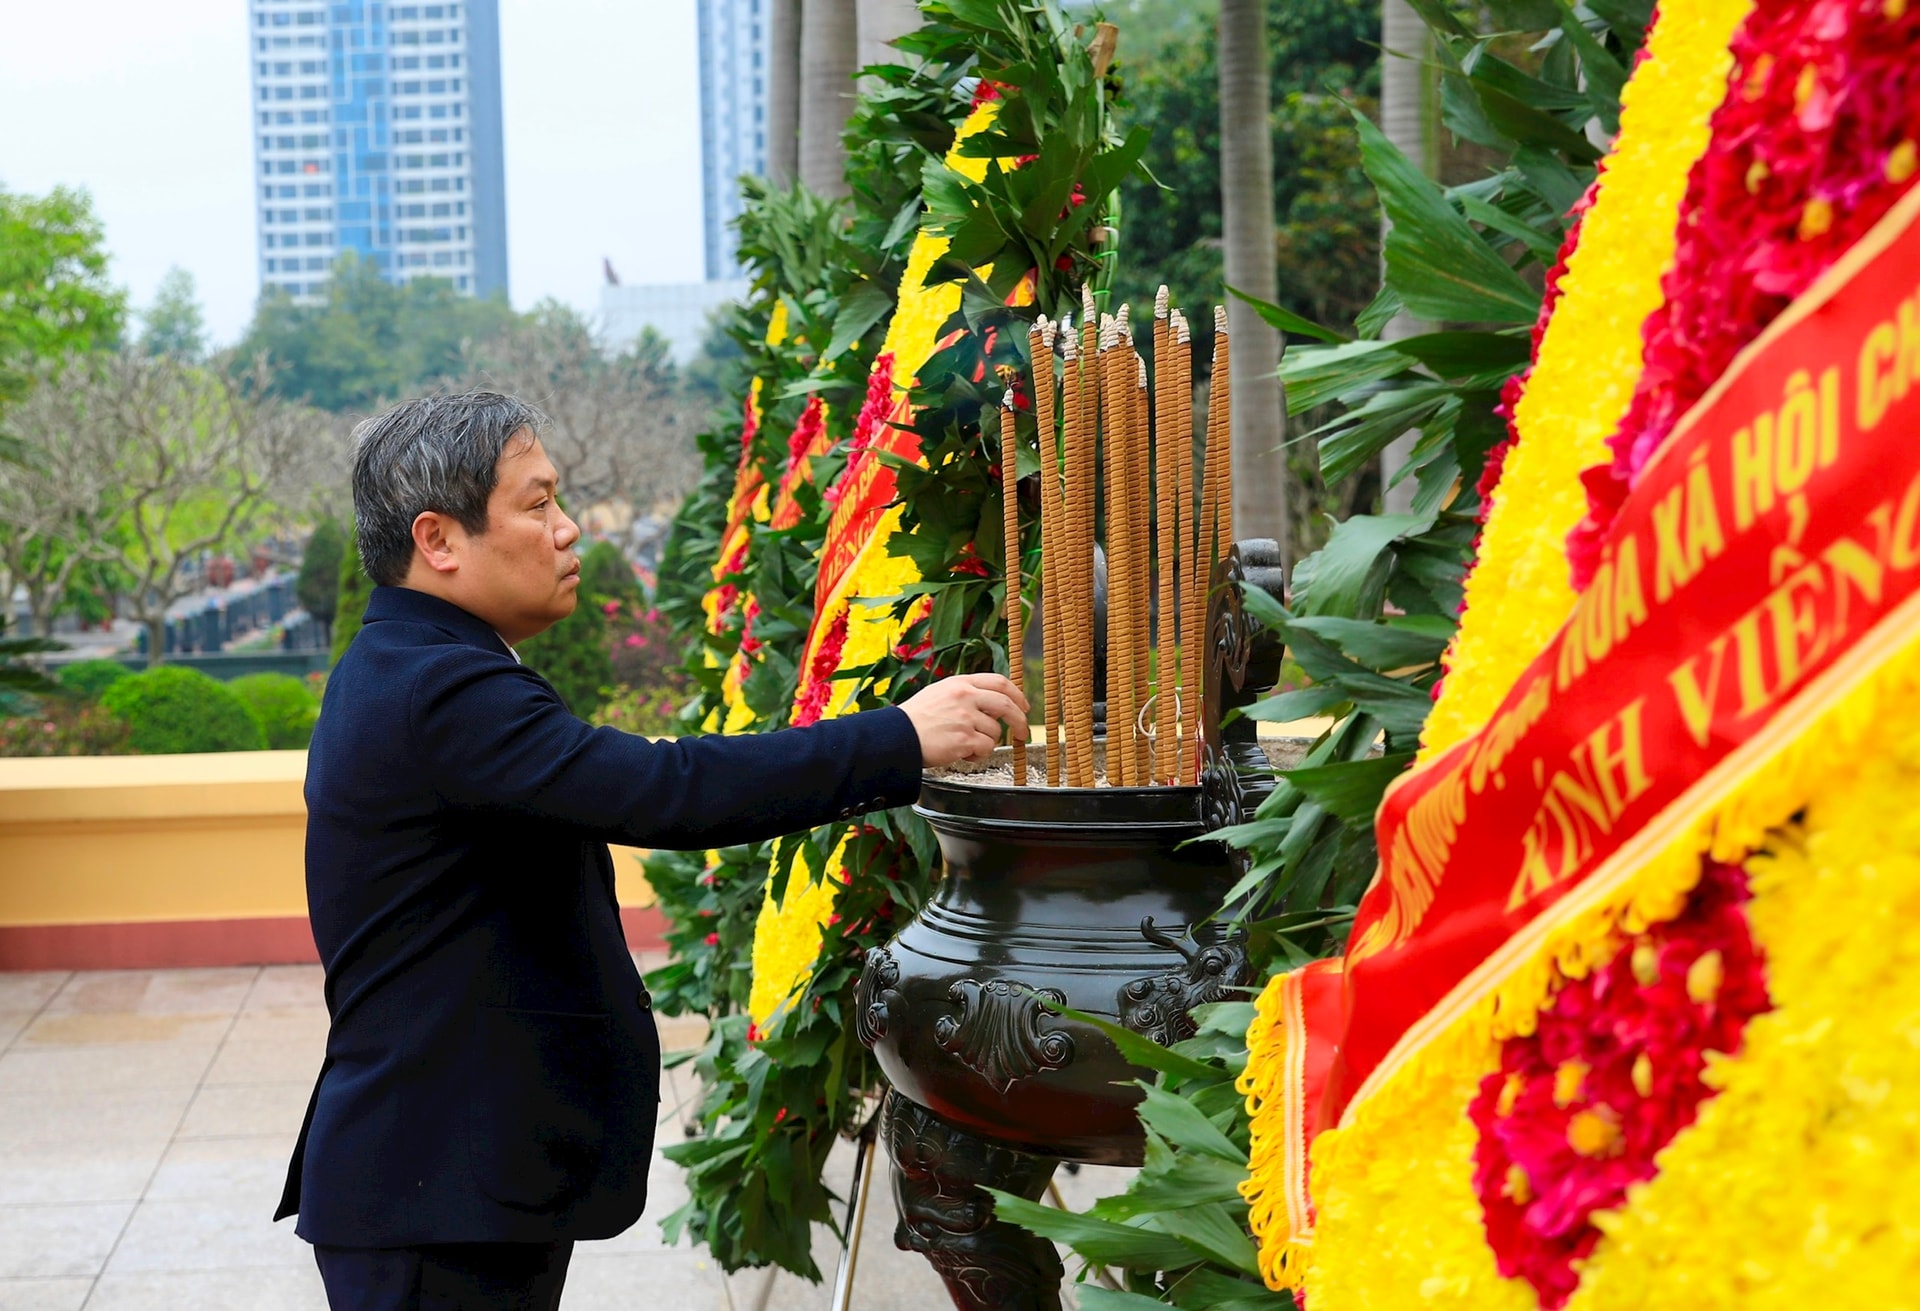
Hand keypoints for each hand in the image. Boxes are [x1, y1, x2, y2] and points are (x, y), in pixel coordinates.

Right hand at [899, 673, 1030, 766]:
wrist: (897, 736)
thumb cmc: (915, 719)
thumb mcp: (940, 694)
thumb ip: (965, 695)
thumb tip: (993, 706)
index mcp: (960, 683)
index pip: (999, 682)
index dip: (1016, 694)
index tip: (1022, 706)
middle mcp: (965, 696)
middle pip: (1006, 704)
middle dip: (1019, 720)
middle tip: (1021, 732)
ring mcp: (966, 717)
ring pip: (995, 732)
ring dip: (987, 743)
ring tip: (967, 747)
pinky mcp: (964, 738)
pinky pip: (986, 748)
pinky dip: (978, 755)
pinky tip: (963, 754)